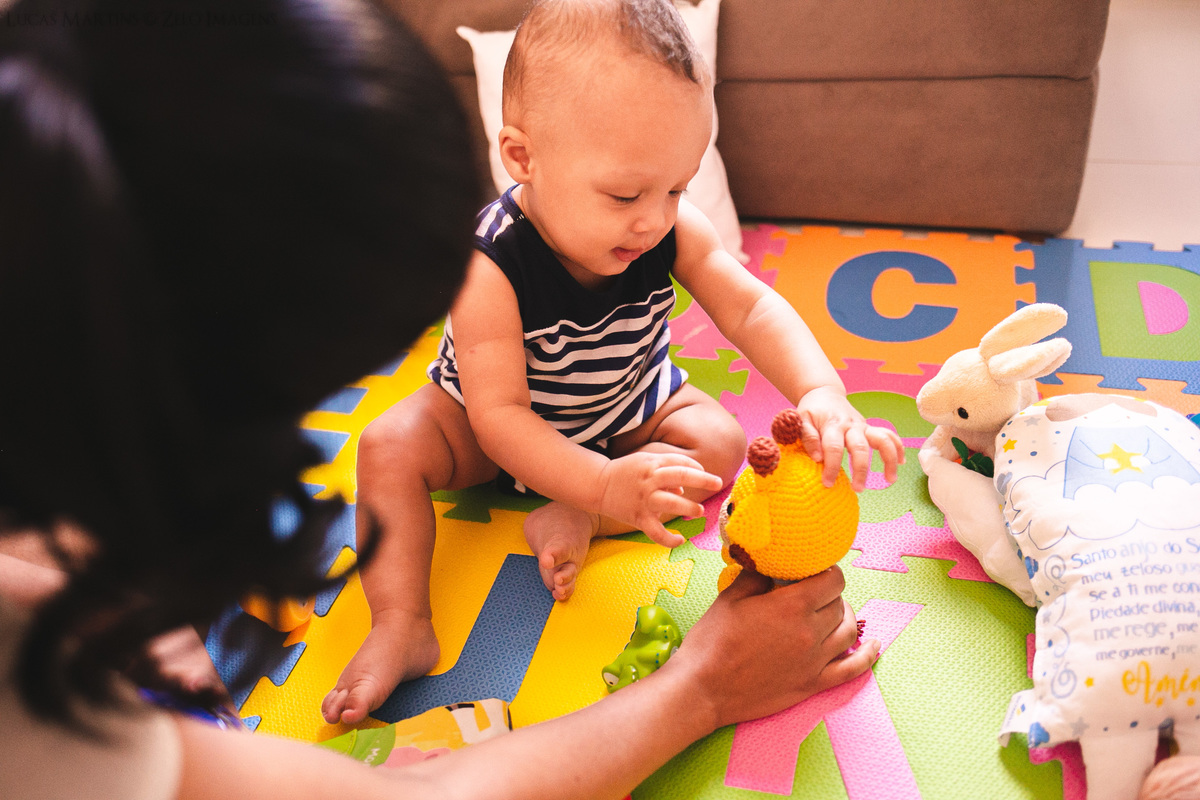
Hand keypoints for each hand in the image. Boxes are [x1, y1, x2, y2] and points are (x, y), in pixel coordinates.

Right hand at [596, 452, 723, 546]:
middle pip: (682, 476)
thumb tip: (682, 490)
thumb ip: (664, 471)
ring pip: (672, 504)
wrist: (597, 484)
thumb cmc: (625, 472)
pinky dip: (670, 539)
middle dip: (703, 480)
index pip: (681, 463)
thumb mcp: (644, 463)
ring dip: (689, 508)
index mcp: (652, 464)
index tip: (708, 475)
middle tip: (718, 483)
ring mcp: (644, 499)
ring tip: (699, 512)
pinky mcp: (638, 517)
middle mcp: (650, 480)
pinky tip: (680, 540)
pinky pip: (657, 533)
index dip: (697, 468)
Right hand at [667, 566, 878, 728]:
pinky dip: (867, 657)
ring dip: (846, 617)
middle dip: (830, 593)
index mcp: (791, 607)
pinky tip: (874, 646)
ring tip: (836, 610)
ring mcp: (814, 662)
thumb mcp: (730, 598)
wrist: (703, 690)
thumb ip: (757, 576)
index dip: (826, 571)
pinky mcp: (811, 684)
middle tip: (814, 590)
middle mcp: (810, 633)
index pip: (831, 580)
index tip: (815, 570)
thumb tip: (771, 562)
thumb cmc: (712, 643)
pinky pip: (851, 670)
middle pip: (839, 605)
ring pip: (848, 632)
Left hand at [795, 386, 904, 490]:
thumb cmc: (811, 411)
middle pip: (860, 447)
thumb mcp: (801, 420)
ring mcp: (863, 426)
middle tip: (858, 489)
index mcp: (832, 425)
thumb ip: (808, 438)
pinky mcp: (869, 428)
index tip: (828, 483)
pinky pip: (888, 435)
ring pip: (882, 440)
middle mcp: (851, 426)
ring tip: (890, 479)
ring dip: (889, 459)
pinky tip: (900, 463)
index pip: (833, 448)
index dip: (831, 467)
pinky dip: (897, 448)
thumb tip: (817, 458)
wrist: (824, 394)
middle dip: (860, 469)